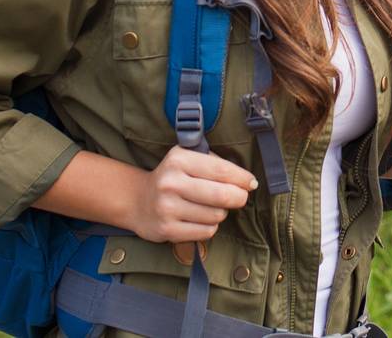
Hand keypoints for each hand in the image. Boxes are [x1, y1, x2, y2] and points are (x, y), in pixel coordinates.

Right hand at [129, 146, 257, 244]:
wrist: (139, 201)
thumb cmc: (173, 177)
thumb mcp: (187, 158)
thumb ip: (214, 163)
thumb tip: (246, 181)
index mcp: (179, 159)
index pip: (221, 169)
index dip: (242, 178)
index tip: (252, 183)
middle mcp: (171, 183)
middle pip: (221, 195)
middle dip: (238, 197)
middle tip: (241, 198)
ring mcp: (167, 208)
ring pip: (216, 216)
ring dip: (221, 213)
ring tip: (212, 207)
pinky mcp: (167, 230)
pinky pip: (205, 232)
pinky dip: (210, 227)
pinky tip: (201, 219)